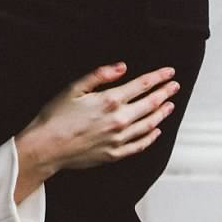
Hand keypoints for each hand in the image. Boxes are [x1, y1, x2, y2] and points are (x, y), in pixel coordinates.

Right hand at [11, 63, 179, 202]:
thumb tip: (122, 67)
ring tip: (170, 106)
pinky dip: (151, 137)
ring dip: (162, 113)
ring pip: (149, 124)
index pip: (142, 85)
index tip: (169, 72)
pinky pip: (139, 145)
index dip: (158, 77)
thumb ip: (100, 75)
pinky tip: (156, 131)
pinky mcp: (114, 155)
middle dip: (165, 93)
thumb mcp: (74, 88)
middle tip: (175, 86)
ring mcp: (119, 139)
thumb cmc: (55, 116)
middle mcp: (119, 120)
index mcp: (110, 100)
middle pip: (150, 104)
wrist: (46, 147)